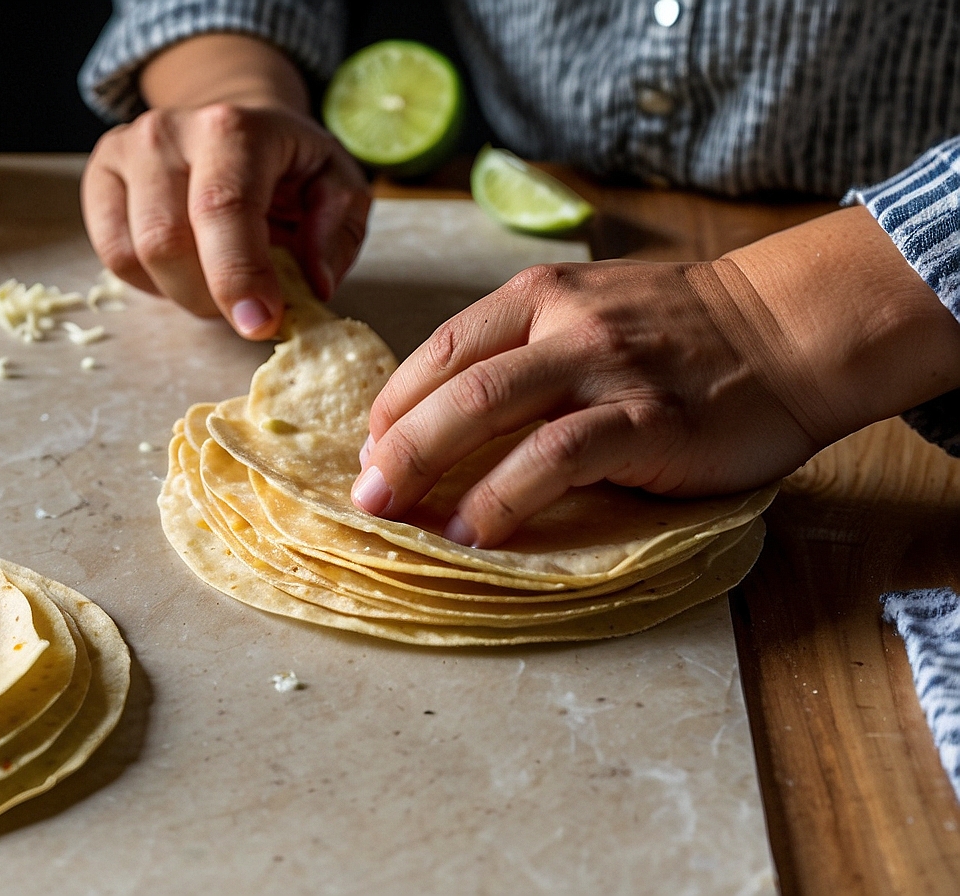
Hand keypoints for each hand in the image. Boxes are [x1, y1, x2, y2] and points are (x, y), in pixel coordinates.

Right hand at [80, 36, 370, 339]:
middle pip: (168, 241)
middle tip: (246, 307)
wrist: (232, 123)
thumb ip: (337, 231)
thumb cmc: (288, 165)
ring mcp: (126, 150)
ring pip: (138, 254)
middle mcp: (169, 131)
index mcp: (234, 127)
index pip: (224, 208)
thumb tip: (315, 283)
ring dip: (183, 293)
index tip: (259, 324)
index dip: (238, 275)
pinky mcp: (99, 177)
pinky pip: (114, 257)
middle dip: (210, 297)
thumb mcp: (336, 185)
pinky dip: (152, 283)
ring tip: (218, 281)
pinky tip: (184, 268)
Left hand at [352, 207, 959, 546]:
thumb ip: (530, 351)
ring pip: (484, 409)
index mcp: (538, 297)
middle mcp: (560, 322)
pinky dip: (502, 496)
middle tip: (364, 495)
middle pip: (447, 383)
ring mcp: (601, 366)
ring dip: (425, 466)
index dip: (393, 405)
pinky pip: (553, 457)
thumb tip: (454, 421)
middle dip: (392, 444)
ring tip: (395, 517)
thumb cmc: (687, 334)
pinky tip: (475, 530)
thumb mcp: (593, 311)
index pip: (440, 350)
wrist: (789, 330)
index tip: (371, 451)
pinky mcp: (643, 418)